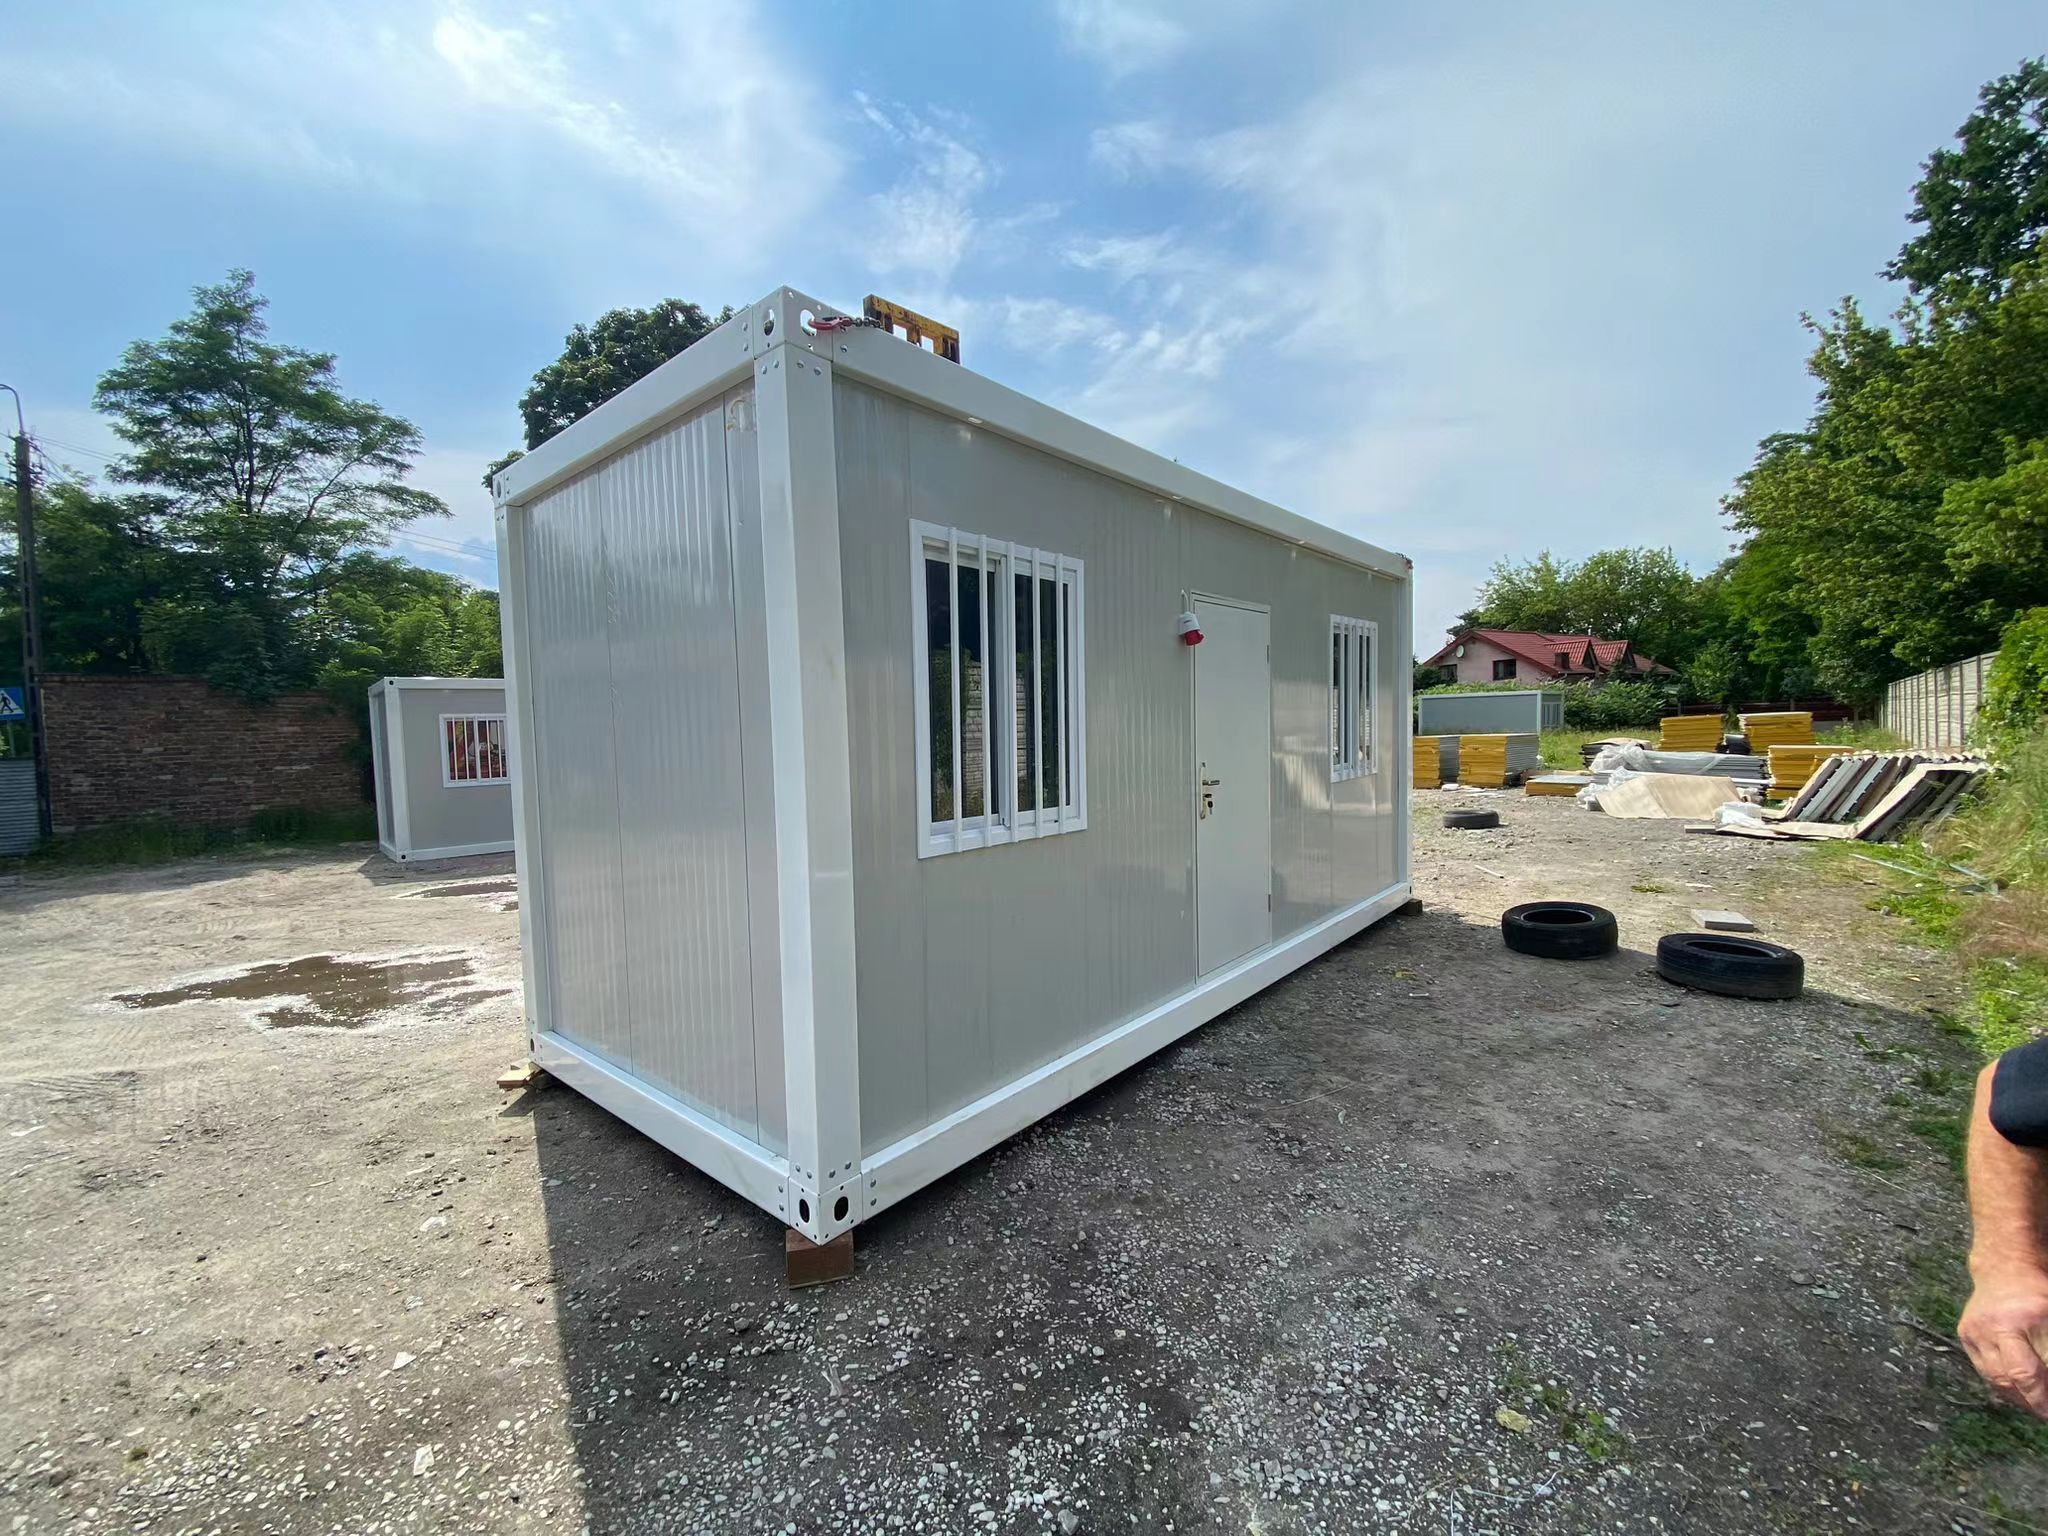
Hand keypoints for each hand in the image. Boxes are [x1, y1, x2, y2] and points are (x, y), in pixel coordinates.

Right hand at [1959, 1266, 2047, 1417]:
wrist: (2004, 1267)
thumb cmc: (2039, 1292)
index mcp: (2022, 1319)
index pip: (2030, 1371)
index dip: (2042, 1396)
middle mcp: (1993, 1327)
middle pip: (2012, 1378)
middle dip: (2033, 1402)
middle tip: (2046, 1413)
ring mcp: (1975, 1331)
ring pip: (1995, 1378)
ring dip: (2018, 1399)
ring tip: (2035, 1407)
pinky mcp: (1965, 1334)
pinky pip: (1984, 1370)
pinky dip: (2002, 1385)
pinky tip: (2017, 1392)